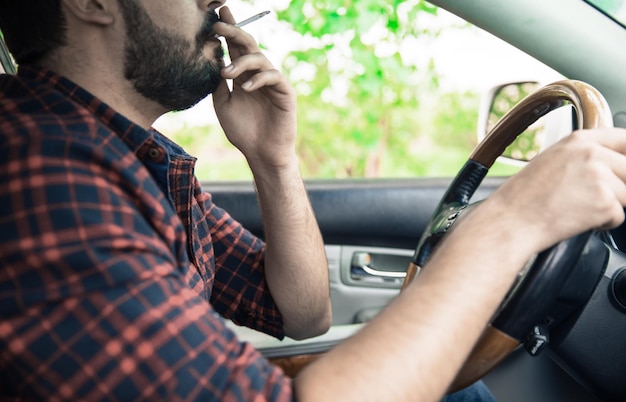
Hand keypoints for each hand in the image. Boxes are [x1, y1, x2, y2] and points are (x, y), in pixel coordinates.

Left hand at [211, 7, 297, 168]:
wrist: (261, 154)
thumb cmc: (243, 132)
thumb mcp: (223, 105)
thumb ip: (218, 84)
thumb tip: (211, 60)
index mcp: (242, 75)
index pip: (235, 47)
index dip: (228, 30)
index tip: (215, 16)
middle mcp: (257, 74)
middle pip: (248, 45)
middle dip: (233, 32)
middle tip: (217, 26)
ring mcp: (272, 82)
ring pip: (259, 58)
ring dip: (241, 62)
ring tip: (226, 74)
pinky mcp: (285, 92)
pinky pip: (273, 76)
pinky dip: (258, 79)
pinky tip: (246, 88)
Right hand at [486, 127, 625, 250]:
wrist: (510, 221)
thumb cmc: (524, 197)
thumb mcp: (553, 160)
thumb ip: (585, 156)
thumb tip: (613, 164)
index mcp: (578, 140)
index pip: (625, 139)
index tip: (623, 170)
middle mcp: (591, 154)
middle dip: (619, 187)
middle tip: (590, 197)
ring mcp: (599, 178)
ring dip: (609, 206)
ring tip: (577, 208)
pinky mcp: (604, 203)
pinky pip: (619, 216)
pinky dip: (603, 223)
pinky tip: (576, 219)